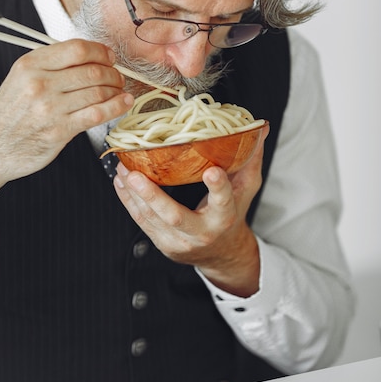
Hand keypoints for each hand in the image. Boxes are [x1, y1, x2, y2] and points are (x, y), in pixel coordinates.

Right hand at [0, 39, 133, 200]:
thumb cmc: (11, 113)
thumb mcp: (22, 77)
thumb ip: (52, 65)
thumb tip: (91, 57)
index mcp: (31, 64)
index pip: (77, 49)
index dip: (101, 51)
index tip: (109, 57)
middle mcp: (40, 83)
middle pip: (92, 70)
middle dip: (112, 73)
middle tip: (118, 77)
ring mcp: (50, 108)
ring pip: (98, 91)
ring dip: (116, 90)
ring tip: (120, 91)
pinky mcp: (60, 130)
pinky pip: (97, 114)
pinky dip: (117, 107)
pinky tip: (123, 103)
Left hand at [113, 128, 268, 296]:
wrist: (221, 254)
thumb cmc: (233, 215)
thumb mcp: (246, 188)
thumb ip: (251, 157)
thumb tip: (260, 127)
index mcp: (224, 218)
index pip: (224, 202)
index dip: (218, 188)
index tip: (212, 171)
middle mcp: (201, 232)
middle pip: (174, 216)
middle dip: (152, 197)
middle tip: (135, 175)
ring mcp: (178, 240)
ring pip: (151, 219)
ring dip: (133, 194)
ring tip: (122, 170)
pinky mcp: (161, 242)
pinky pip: (141, 222)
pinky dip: (128, 201)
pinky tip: (120, 182)